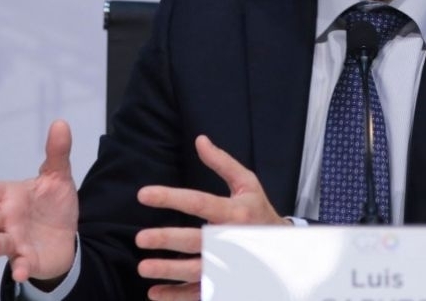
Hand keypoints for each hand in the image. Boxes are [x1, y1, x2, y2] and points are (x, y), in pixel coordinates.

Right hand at [0, 119, 78, 282]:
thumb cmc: (51, 204)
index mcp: (10, 196)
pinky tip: (21, 272)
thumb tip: (60, 123)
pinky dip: (21, 268)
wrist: (64, 237)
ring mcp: (14, 240)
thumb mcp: (57, 176)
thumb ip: (57, 153)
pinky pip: (22, 264)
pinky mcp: (26, 259)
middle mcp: (6, 219)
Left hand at [135, 135, 289, 300]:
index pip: (200, 202)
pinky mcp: (226, 283)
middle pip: (196, 240)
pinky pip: (198, 293)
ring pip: (196, 271)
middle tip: (141, 238)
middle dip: (168, 240)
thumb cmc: (259, 210)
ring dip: (169, 271)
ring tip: (143, 268)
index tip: (144, 194)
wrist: (284, 246)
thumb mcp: (247, 183)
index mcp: (236, 212)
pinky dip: (176, 296)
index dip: (171, 198)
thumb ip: (222, 163)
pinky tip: (154, 293)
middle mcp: (232, 239)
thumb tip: (199, 140)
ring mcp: (230, 265)